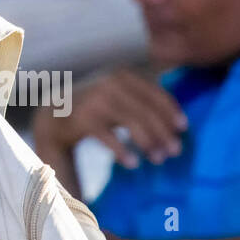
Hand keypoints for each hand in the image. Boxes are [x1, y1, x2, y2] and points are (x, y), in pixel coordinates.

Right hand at [34, 69, 186, 168]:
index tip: (183, 128)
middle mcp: (110, 83)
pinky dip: (122, 152)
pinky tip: (132, 163)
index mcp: (122, 75)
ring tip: (158, 160)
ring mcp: (96, 100)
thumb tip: (179, 122)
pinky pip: (109, 138)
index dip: (171, 111)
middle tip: (175, 152)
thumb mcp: (120, 95)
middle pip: (146, 111)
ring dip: (148, 143)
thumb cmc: (97, 106)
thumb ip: (143, 100)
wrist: (56, 113)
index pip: (154, 93)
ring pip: (131, 123)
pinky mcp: (83, 117)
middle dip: (164, 133)